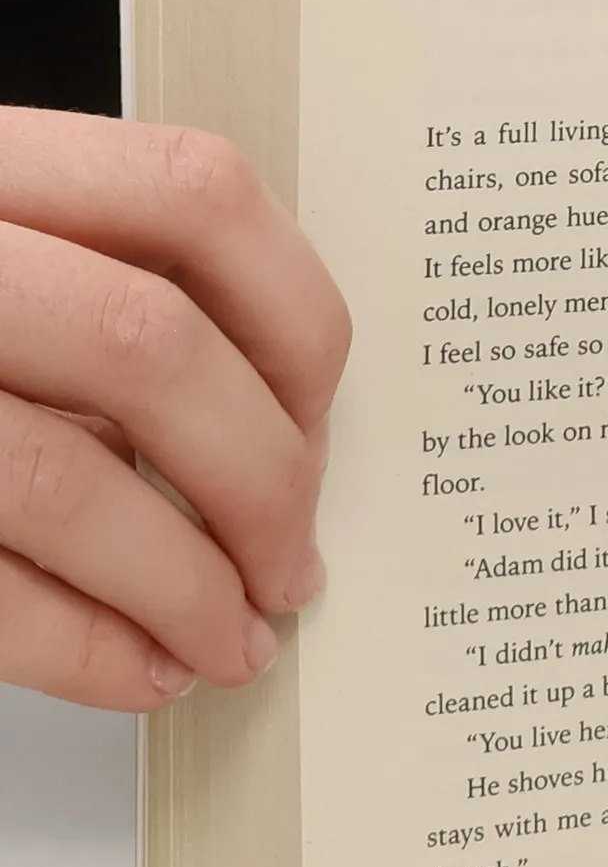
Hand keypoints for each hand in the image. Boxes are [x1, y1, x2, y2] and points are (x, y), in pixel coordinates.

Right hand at [0, 108, 349, 710]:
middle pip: (151, 349)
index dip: (294, 323)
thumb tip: (285, 436)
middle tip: (291, 564)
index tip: (317, 415)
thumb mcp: (5, 255)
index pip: (195, 196)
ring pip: (66, 479)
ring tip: (234, 639)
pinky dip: (87, 648)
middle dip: (263, 483)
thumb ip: (106, 292)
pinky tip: (143, 669)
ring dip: (186, 588)